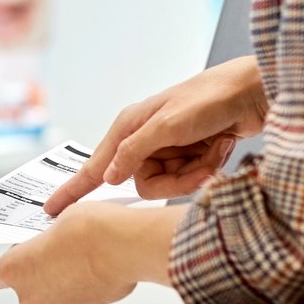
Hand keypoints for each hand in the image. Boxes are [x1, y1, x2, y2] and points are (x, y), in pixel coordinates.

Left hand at [0, 202, 172, 303]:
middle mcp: (32, 296)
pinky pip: (74, 296)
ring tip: (77, 254)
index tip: (25, 247)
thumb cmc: (87, 231)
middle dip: (37, 269)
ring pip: (51, 293)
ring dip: (59, 278)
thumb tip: (52, 238)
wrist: (124, 247)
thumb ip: (45, 237)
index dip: (13, 258)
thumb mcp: (56, 219)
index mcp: (14, 272)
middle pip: (26, 284)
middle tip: (53, 247)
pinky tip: (92, 265)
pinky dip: (80, 284)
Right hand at [43, 56, 267, 215]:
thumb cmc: (208, 100)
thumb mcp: (166, 125)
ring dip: (195, 172)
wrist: (252, 94)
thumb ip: (134, 153)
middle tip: (197, 161)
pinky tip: (219, 147)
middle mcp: (144, 138)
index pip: (96, 165)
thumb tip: (107, 178)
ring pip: (169, 184)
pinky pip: (188, 178)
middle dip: (174, 178)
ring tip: (213, 150)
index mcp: (129, 126)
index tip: (51, 210)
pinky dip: (207, 166)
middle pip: (142, 183)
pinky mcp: (190, 154)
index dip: (74, 189)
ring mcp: (168, 148)